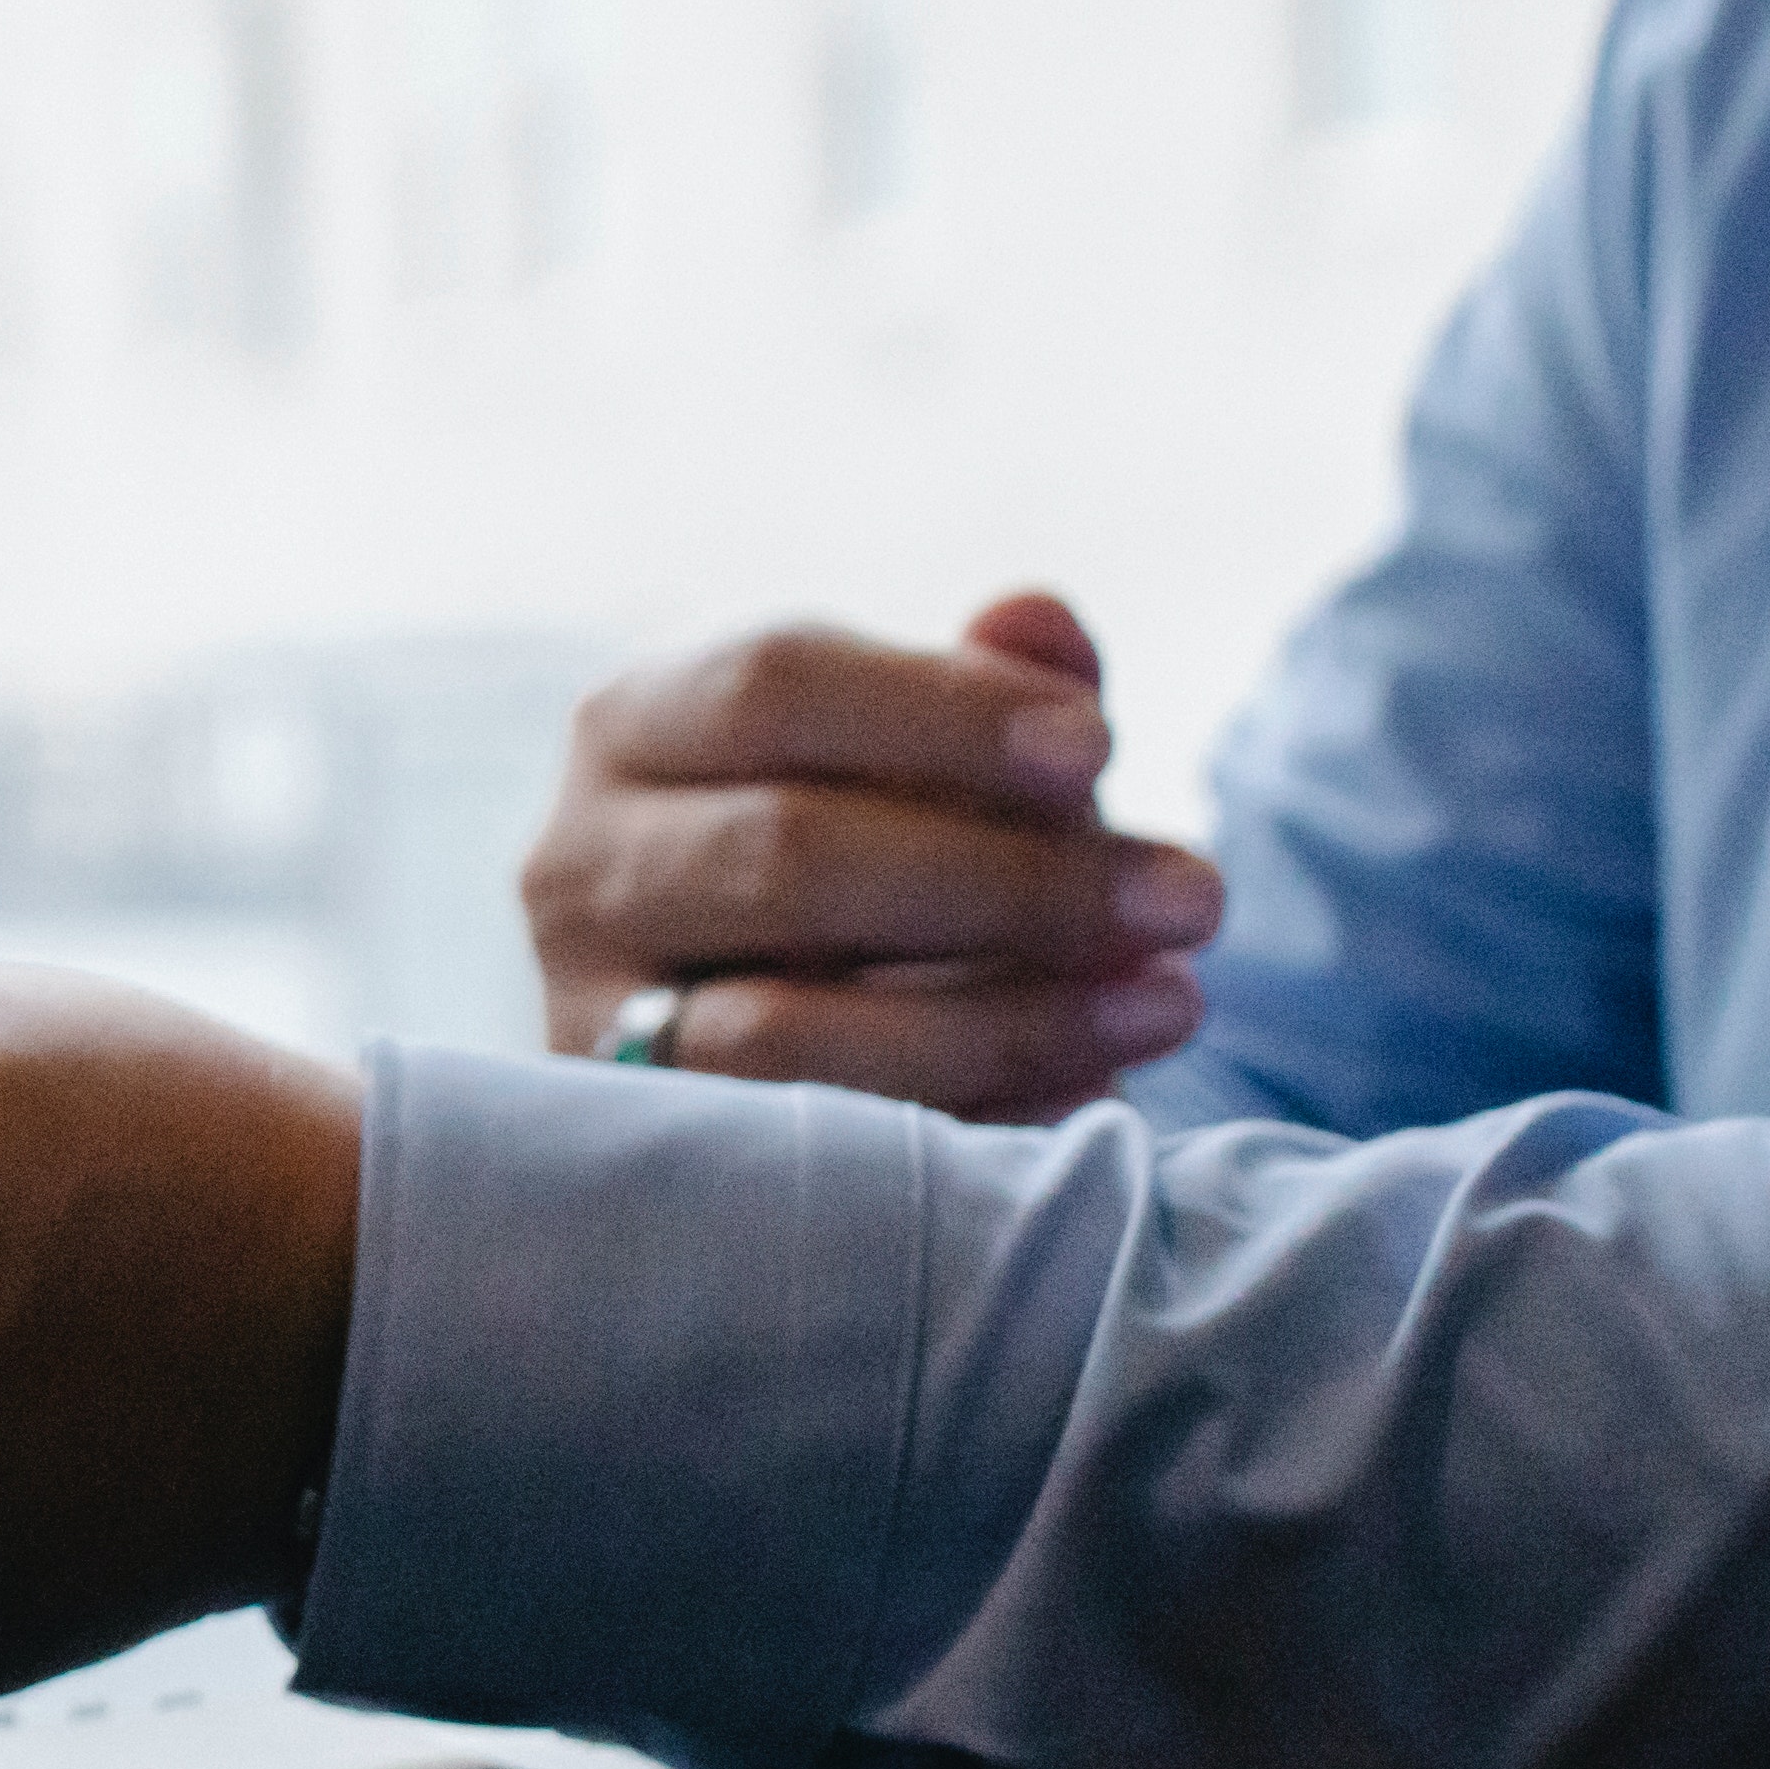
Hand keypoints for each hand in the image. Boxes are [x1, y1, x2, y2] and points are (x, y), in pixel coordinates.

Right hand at [524, 591, 1221, 1120]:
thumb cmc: (868, 855)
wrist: (769, 1018)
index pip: (775, 686)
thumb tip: (1037, 618)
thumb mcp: (932, 760)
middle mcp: (576, 866)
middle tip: (1194, 900)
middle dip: (1013, 882)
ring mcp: (589, 1018)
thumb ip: (986, 688)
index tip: (1106, 751)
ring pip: (782, 1030)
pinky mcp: (641, 1150)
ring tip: (1169, 1003)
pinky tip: (1087, 1095)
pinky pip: (802, 1149)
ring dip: (1003, 1022)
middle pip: (786, 855)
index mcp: (638, 726)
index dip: (945, 714)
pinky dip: (958, 1122)